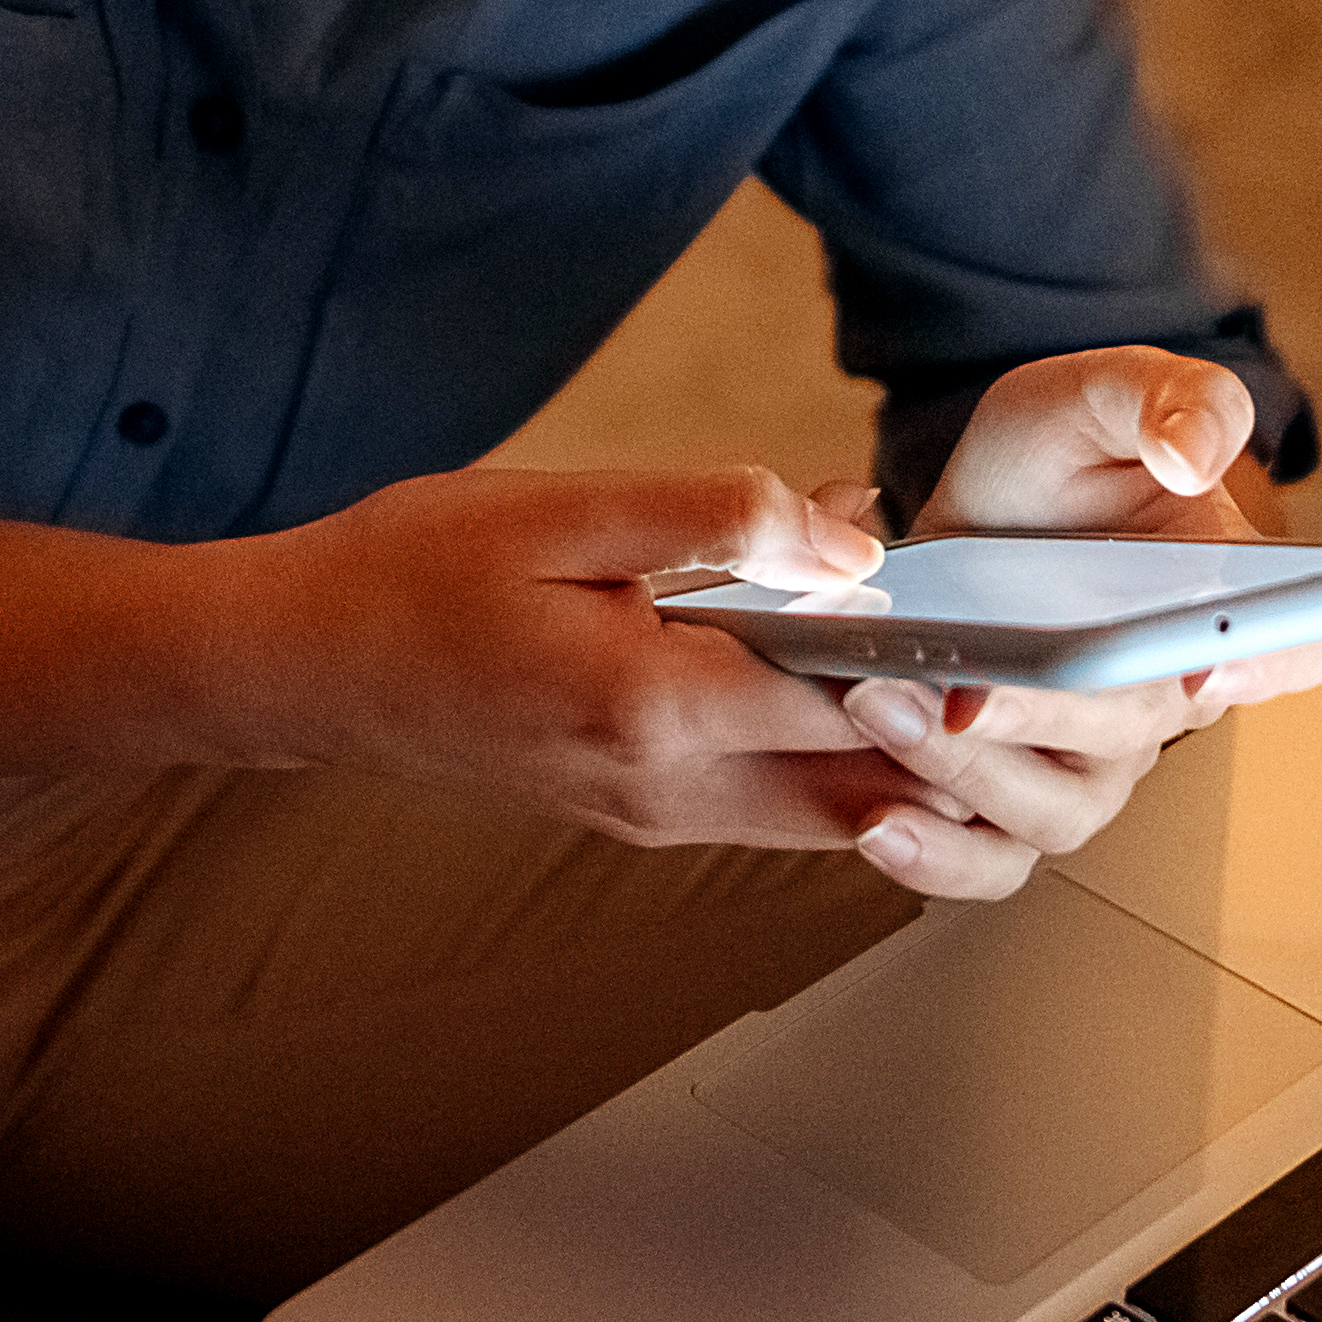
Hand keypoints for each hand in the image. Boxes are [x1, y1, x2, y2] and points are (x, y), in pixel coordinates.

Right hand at [212, 460, 983, 870]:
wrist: (299, 664)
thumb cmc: (409, 572)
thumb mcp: (559, 505)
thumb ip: (716, 515)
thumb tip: (849, 540)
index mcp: (649, 706)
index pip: (854, 701)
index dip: (949, 656)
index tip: (1016, 609)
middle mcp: (663, 789)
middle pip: (871, 792)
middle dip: (950, 731)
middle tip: (1021, 652)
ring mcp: (649, 816)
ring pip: (831, 815)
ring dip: (896, 749)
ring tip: (947, 658)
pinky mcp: (634, 813)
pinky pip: (774, 806)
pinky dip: (831, 757)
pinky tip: (845, 675)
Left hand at [828, 348, 1321, 889]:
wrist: (956, 511)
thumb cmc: (1056, 456)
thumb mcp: (1102, 394)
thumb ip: (1170, 398)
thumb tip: (1195, 455)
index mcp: (1222, 600)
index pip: (1295, 650)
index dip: (1263, 666)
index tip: (1199, 671)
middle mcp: (1161, 701)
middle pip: (1132, 736)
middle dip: (1042, 715)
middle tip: (960, 688)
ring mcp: (1084, 761)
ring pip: (1054, 809)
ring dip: (966, 771)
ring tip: (881, 705)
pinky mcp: (1002, 796)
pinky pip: (988, 858)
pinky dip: (933, 853)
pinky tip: (876, 816)